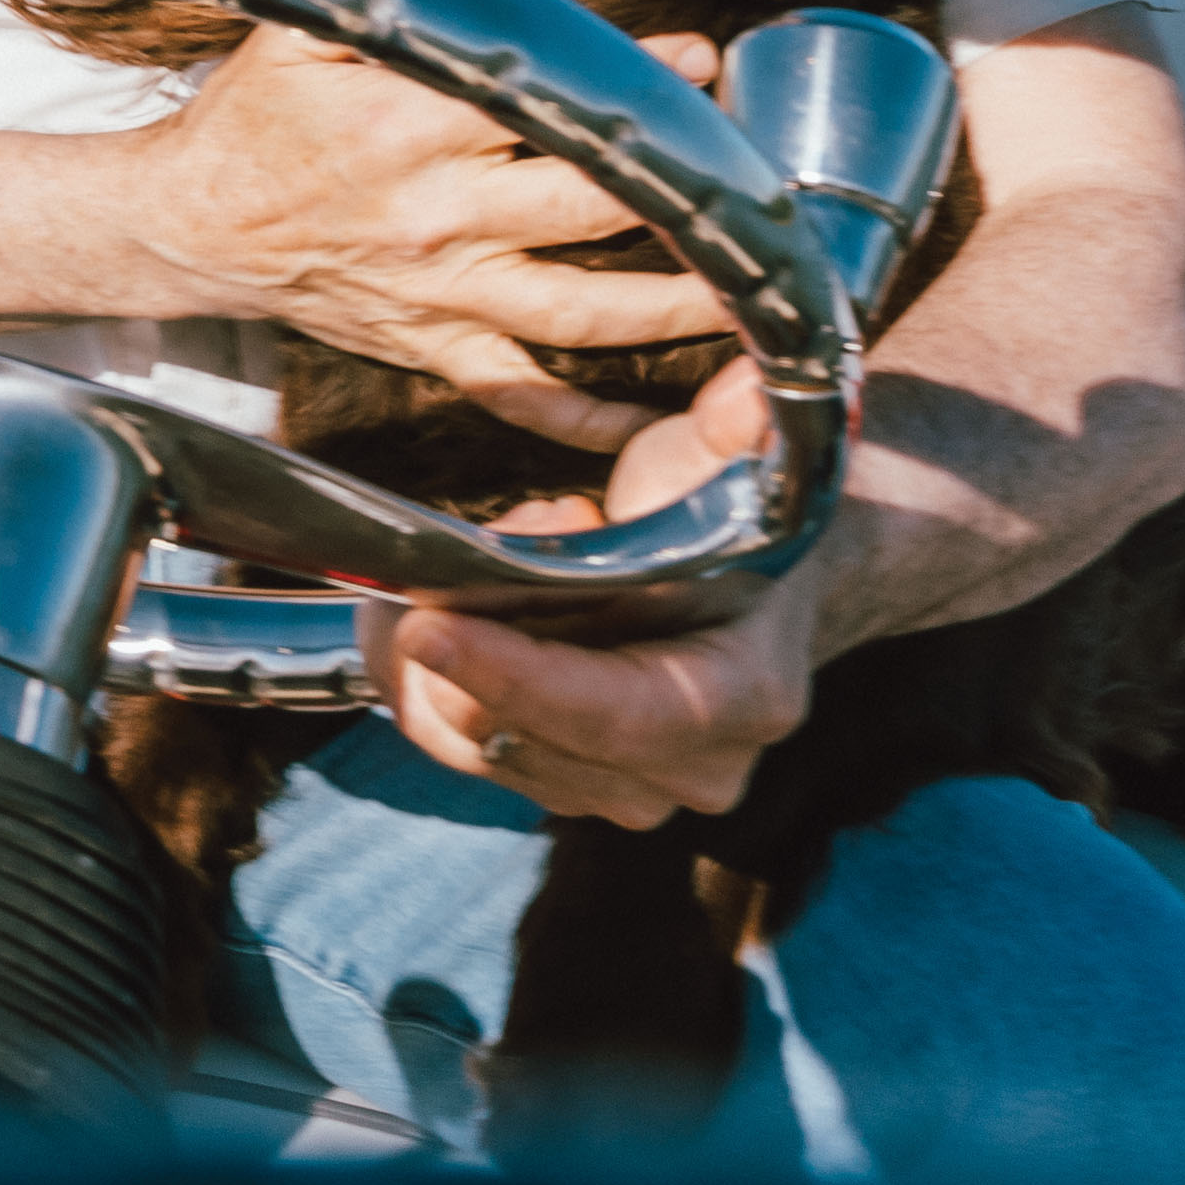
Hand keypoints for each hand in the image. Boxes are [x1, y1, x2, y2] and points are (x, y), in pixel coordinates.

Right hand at [117, 20, 729, 450]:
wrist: (185, 228)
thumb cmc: (251, 120)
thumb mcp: (303, 32)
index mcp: (409, 126)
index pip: (542, 102)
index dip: (628, 84)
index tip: (698, 62)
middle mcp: (436, 216)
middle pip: (588, 210)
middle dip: (682, 187)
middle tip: (756, 168)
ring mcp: (438, 294)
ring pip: (577, 317)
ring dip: (673, 310)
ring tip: (755, 297)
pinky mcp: (429, 346)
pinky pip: (517, 396)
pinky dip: (585, 421)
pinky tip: (655, 425)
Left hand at [376, 363, 816, 824]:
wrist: (756, 578)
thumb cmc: (738, 512)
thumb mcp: (736, 461)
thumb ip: (736, 429)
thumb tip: (742, 393)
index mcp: (747, 696)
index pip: (615, 713)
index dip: (514, 676)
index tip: (428, 624)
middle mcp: (694, 769)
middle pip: (531, 740)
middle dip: (462, 646)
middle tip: (448, 557)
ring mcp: (632, 791)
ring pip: (480, 747)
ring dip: (433, 664)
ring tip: (450, 573)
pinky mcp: (572, 788)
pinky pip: (463, 748)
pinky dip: (428, 682)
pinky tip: (439, 610)